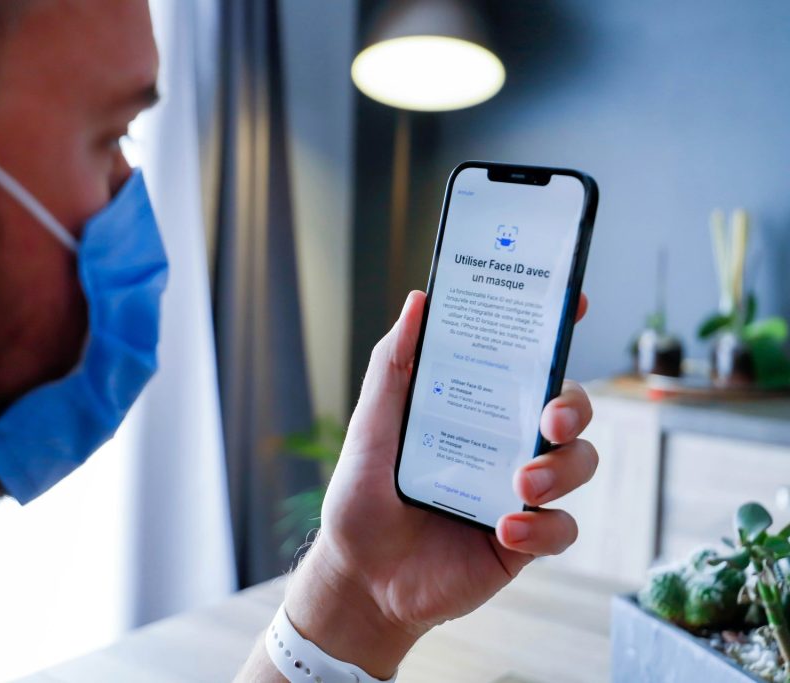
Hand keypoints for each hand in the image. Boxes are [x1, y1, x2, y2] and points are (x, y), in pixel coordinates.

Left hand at [284, 291, 596, 678]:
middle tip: (549, 421)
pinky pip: (562, 529)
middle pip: (569, 408)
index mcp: (477, 407)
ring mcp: (520, 491)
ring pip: (579, 464)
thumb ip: (393, 365)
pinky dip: (542, 528)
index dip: (556, 330)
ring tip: (520, 485)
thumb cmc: (363, 495)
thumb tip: (419, 301)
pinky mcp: (524, 541)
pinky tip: (505, 531)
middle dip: (572, 406)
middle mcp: (506, 442)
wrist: (360, 575)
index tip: (575, 303)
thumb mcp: (372, 425)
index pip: (527, 362)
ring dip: (561, 470)